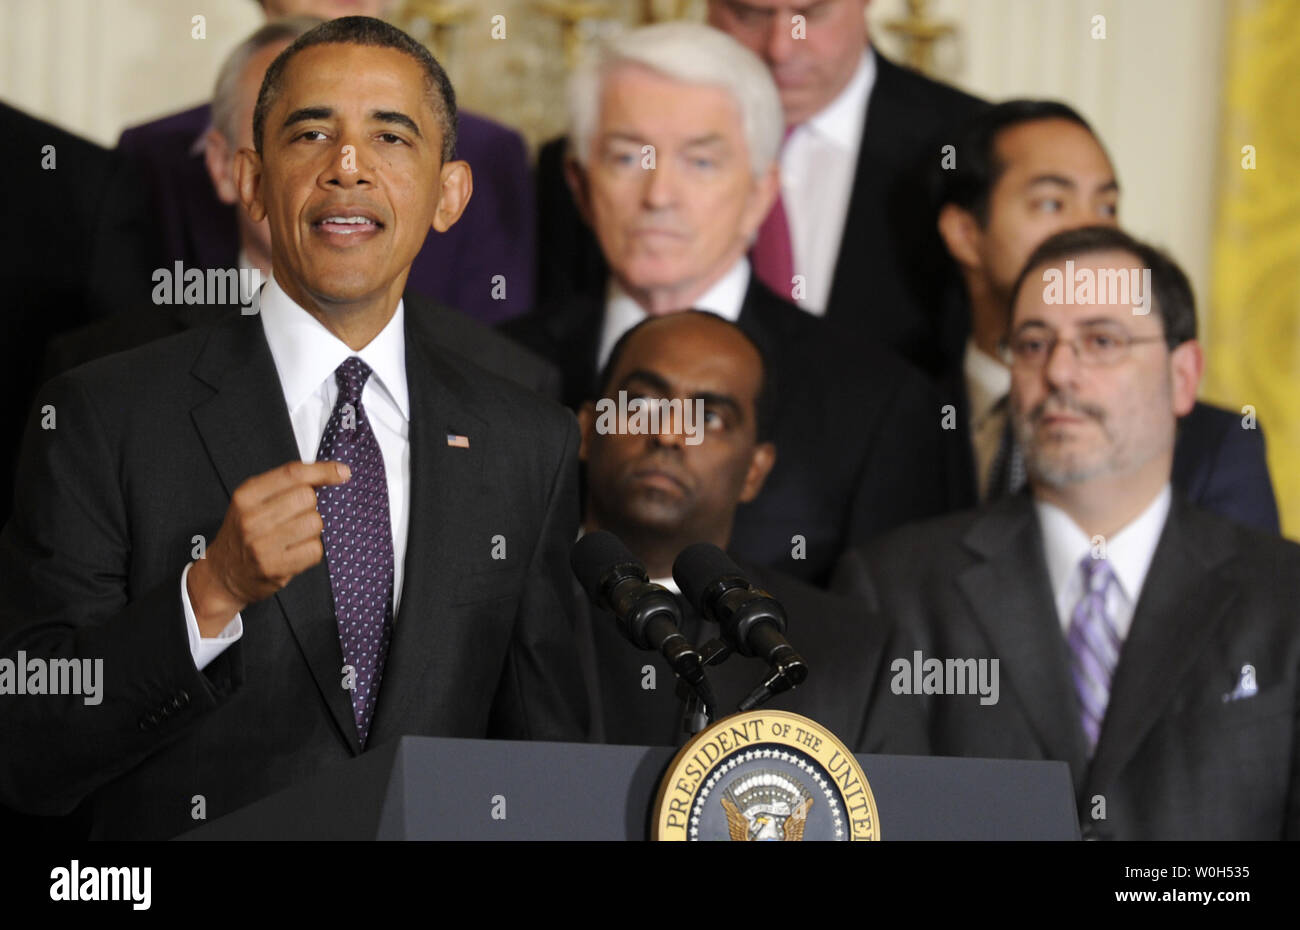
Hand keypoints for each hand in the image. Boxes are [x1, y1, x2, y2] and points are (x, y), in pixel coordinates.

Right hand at [186, 461, 349, 635]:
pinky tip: (293, 552)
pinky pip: (315, 550)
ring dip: (311, 529)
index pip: (293, 474)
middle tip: (293, 517)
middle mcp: (251, 518)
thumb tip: (336, 472)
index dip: (323, 471)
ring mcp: (261, 545)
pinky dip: (311, 550)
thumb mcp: (253, 501)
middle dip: (309, 506)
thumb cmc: (245, 532)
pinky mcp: (274, 568)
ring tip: (292, 537)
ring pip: (314, 523)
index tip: (342, 472)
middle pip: (307, 498)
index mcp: (246, 495)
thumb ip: (286, 484)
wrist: (222, 574)